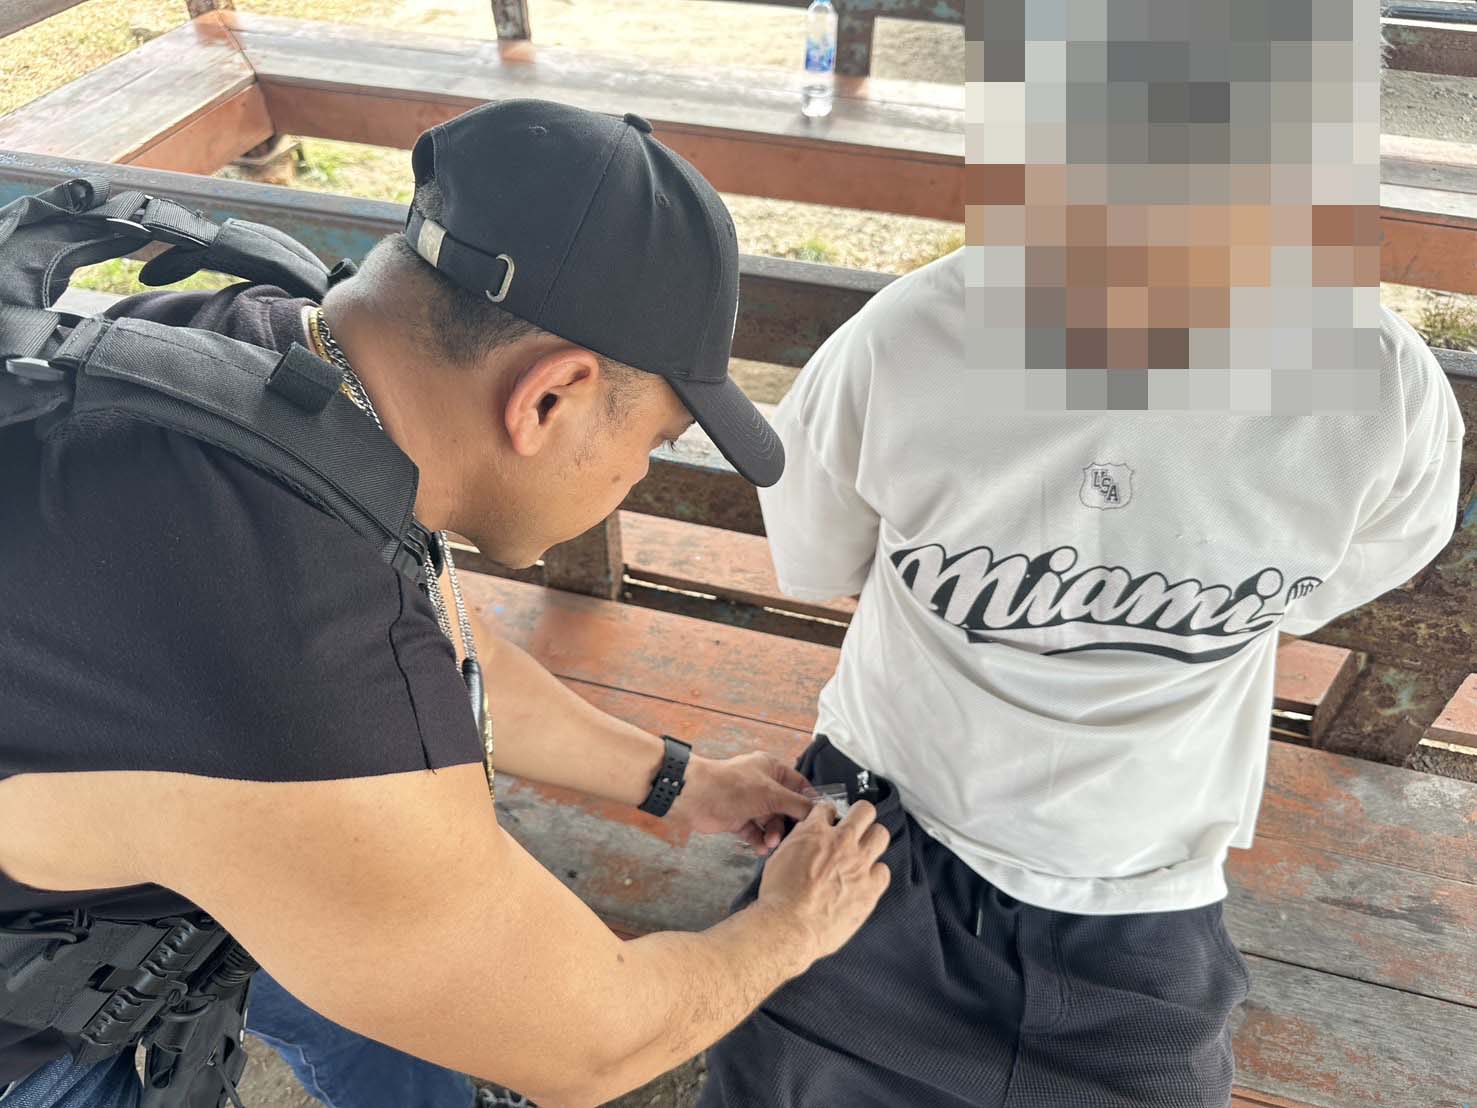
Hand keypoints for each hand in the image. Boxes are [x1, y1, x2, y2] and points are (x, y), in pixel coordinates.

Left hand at [666, 752, 815, 853]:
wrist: (695, 797)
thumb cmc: (733, 787)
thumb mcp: (772, 794)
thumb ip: (797, 804)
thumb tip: (818, 812)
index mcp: (771, 768)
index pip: (799, 784)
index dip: (809, 800)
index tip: (819, 818)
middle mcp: (762, 784)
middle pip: (785, 807)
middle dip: (789, 823)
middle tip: (793, 837)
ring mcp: (749, 802)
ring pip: (770, 821)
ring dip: (773, 834)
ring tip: (771, 843)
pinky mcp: (737, 818)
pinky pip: (755, 832)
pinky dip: (759, 840)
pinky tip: (761, 848)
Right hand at [751, 801, 890, 964]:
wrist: (789, 925)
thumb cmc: (779, 897)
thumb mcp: (779, 858)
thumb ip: (798, 842)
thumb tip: (805, 838)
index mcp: (814, 833)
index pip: (828, 808)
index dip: (828, 814)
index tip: (829, 821)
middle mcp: (841, 842)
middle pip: (865, 811)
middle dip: (860, 815)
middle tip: (856, 826)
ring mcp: (859, 864)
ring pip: (880, 835)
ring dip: (873, 840)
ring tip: (866, 850)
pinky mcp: (870, 888)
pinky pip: (884, 871)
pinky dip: (876, 874)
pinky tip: (867, 880)